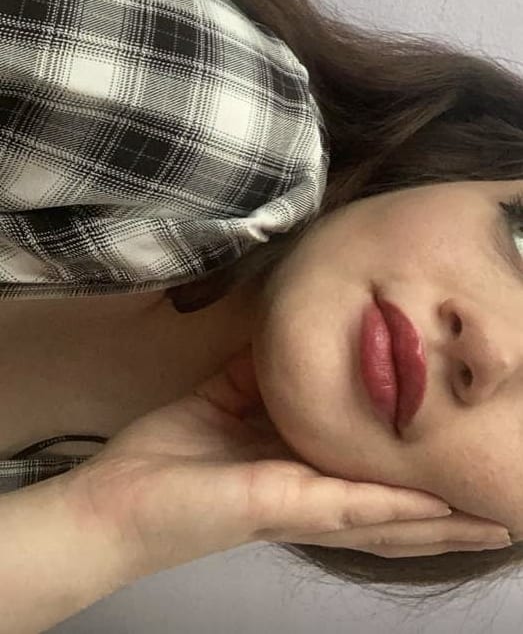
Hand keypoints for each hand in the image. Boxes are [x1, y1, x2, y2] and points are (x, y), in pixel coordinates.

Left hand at [65, 346, 510, 577]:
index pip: (366, 475)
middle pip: (391, 507)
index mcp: (296, 472)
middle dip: (444, 509)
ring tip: (493, 519)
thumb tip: (282, 344)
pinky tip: (440, 508)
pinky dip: (399, 509)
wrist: (113, 503)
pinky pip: (352, 509)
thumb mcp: (220, 402)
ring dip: (442, 520)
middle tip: (498, 507)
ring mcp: (301, 507)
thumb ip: (255, 378)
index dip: (412, 472)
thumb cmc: (163, 462)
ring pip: (386, 517)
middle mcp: (310, 497)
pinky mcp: (283, 507)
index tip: (450, 456)